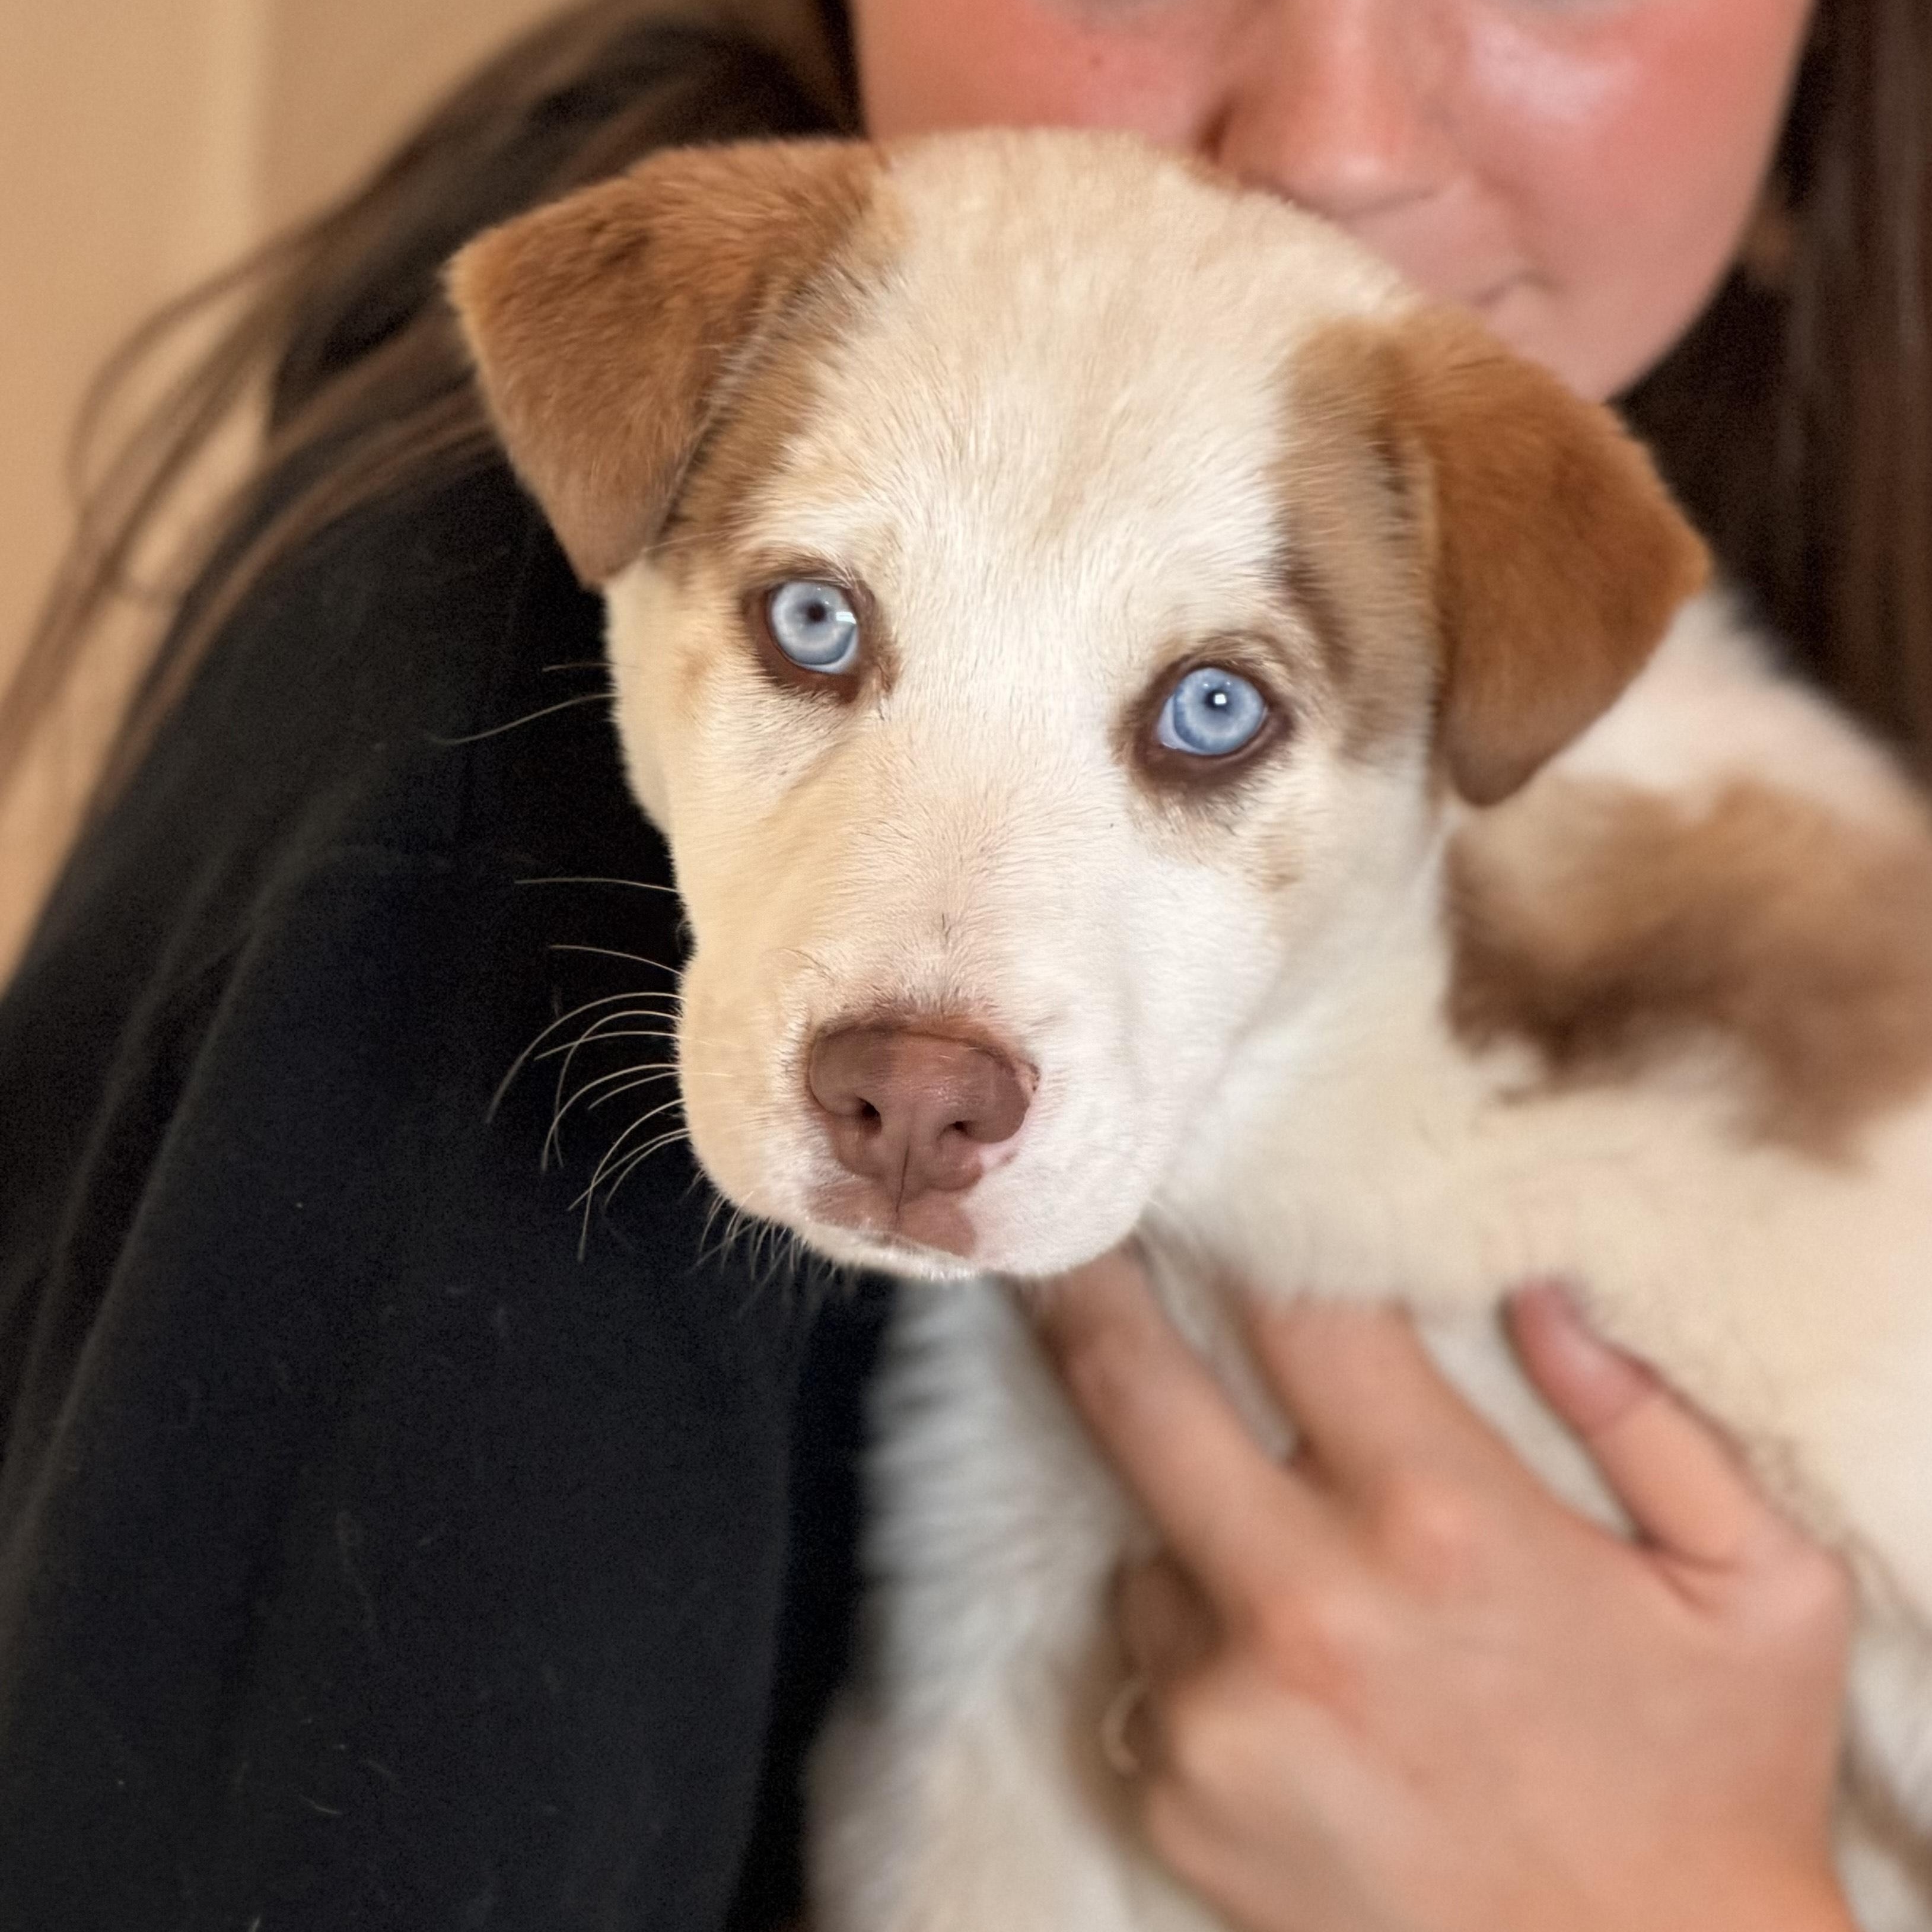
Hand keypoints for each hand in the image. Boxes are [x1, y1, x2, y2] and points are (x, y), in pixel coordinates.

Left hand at [1034, 1258, 1857, 1931]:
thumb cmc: (1714, 1787)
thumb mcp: (1760, 1592)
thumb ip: (1651, 1417)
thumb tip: (1533, 1287)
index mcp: (1442, 1524)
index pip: (1291, 1306)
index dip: (1242, 1219)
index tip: (1206, 1173)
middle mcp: (1302, 1609)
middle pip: (1129, 1386)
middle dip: (1084, 1288)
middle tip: (1055, 1236)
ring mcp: (1219, 1712)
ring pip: (1143, 1533)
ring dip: (1195, 1515)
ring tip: (1313, 1570)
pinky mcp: (1176, 1797)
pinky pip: (1149, 1661)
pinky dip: (1199, 1641)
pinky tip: (1305, 1685)